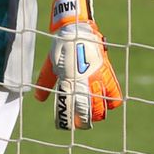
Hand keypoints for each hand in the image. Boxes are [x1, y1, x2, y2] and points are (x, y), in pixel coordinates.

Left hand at [34, 0, 122, 129]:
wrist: (77, 27)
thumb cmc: (61, 45)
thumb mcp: (49, 63)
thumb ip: (45, 81)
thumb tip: (39, 99)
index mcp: (68, 80)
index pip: (69, 108)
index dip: (68, 120)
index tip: (65, 126)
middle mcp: (84, 81)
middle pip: (88, 112)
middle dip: (84, 122)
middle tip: (80, 124)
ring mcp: (98, 77)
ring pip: (102, 106)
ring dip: (97, 115)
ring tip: (93, 117)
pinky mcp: (107, 72)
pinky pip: (115, 94)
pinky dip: (112, 102)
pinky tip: (106, 105)